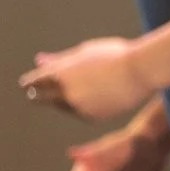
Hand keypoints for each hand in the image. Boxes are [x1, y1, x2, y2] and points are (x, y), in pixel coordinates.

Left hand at [21, 39, 153, 121]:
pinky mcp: (91, 117)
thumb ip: (59, 60)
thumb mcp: (84, 53)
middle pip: (39, 97)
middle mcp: (65, 91)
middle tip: (38, 92)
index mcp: (60, 72)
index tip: (28, 84)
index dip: (29, 82)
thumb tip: (39, 60)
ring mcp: (78, 106)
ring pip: (61, 106)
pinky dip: (83, 106)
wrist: (141, 71)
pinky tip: (96, 97)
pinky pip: (80, 113)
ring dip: (63, 99)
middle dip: (37, 94)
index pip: (33, 81)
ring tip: (80, 88)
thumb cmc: (113, 56)